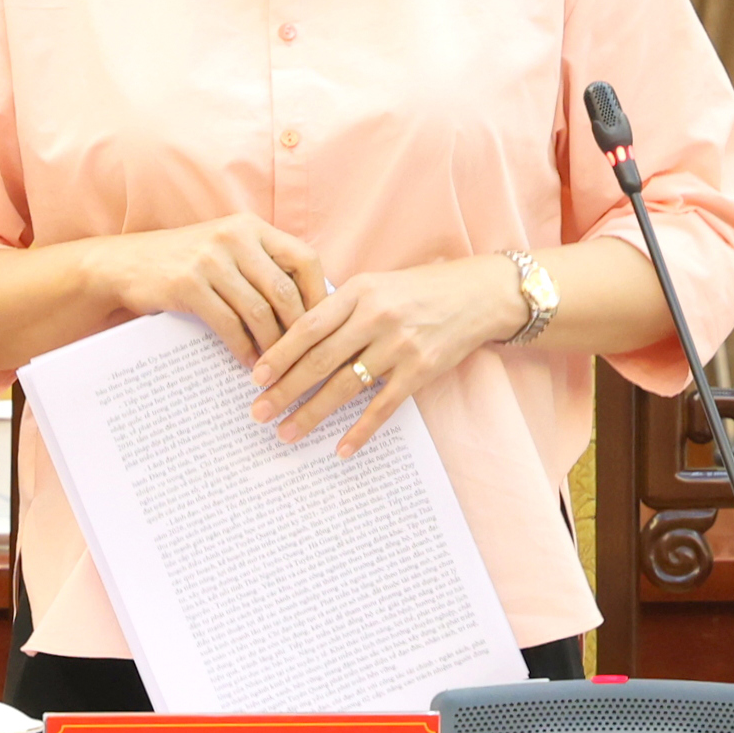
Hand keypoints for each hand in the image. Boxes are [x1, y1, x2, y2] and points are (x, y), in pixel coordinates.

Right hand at [98, 216, 328, 363]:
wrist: (125, 263)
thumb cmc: (185, 262)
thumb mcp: (226, 249)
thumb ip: (263, 266)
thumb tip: (311, 308)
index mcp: (251, 227)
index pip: (304, 259)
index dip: (320, 295)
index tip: (326, 326)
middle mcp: (234, 237)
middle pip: (285, 290)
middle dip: (299, 329)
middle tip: (306, 357)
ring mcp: (210, 260)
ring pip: (259, 311)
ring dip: (273, 345)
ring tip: (278, 367)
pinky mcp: (188, 285)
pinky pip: (229, 325)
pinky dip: (244, 349)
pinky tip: (249, 363)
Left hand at [250, 256, 527, 456]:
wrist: (478, 294)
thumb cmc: (420, 289)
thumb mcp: (376, 284)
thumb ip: (340, 309)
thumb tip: (295, 342)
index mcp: (359, 291)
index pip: (308, 326)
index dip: (279, 354)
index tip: (255, 377)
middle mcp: (377, 317)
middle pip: (320, 360)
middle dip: (285, 390)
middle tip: (259, 412)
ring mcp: (400, 345)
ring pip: (345, 387)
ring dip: (312, 414)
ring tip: (287, 433)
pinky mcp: (421, 370)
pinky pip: (382, 406)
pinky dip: (360, 430)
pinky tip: (340, 448)